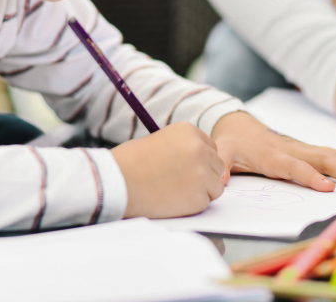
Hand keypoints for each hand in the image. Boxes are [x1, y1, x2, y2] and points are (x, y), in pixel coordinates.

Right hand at [111, 122, 226, 217]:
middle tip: (181, 183)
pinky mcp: (199, 197)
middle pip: (217, 165)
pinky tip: (172, 200)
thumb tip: (203, 164)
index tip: (184, 168)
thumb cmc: (130, 162)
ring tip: (175, 191)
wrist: (118, 182)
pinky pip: (204, 202)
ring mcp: (202, 173)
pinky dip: (192, 205)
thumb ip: (183, 149)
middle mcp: (200, 149)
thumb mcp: (160, 141)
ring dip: (200, 191)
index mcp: (189, 131)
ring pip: (215, 186)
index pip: (210, 147)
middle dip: (204, 175)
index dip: (199, 160)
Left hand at [209, 111, 335, 191]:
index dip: (310, 176)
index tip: (327, 187)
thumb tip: (218, 181)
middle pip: (323, 160)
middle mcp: (292, 150)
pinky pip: (334, 155)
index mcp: (272, 155)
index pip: (294, 166)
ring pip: (333, 156)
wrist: (238, 124)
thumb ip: (222, 165)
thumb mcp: (222, 151)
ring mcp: (303, 148)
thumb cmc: (232, 142)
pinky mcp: (310, 150)